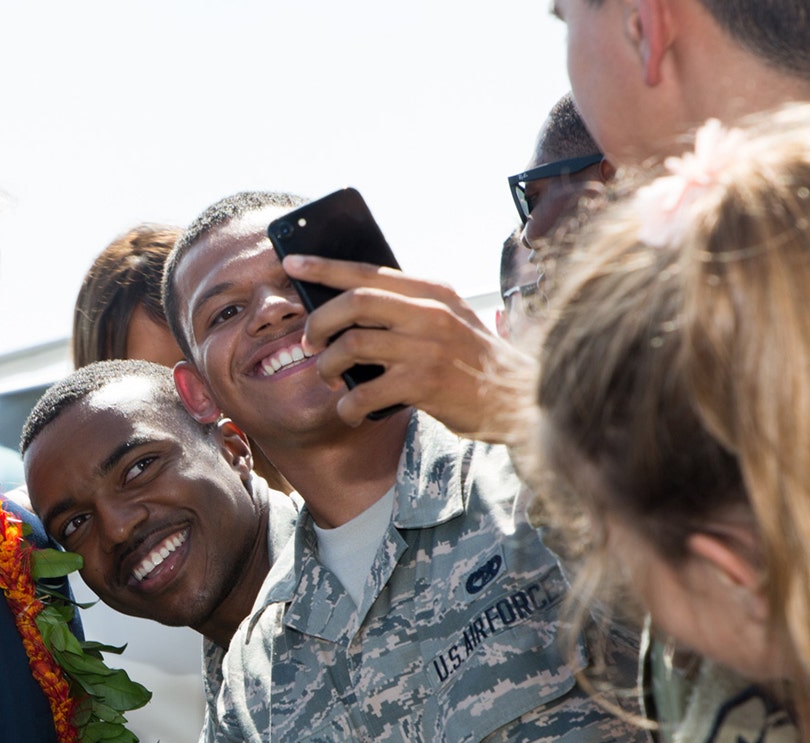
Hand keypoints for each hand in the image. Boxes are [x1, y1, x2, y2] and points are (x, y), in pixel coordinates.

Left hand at [285, 255, 531, 441]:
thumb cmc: (471, 360)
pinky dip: (347, 406)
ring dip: (327, 366)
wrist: (517, 398)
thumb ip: (407, 309)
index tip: (291, 264)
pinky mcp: (424, 384)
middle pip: (353, 303)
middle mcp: (430, 313)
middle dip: (319, 321)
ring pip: (351, 346)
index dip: (324, 268)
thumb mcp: (448, 319)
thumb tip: (345, 307)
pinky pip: (364, 392)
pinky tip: (349, 411)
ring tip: (330, 380)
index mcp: (432, 291)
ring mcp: (427, 348)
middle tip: (309, 342)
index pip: (368, 271)